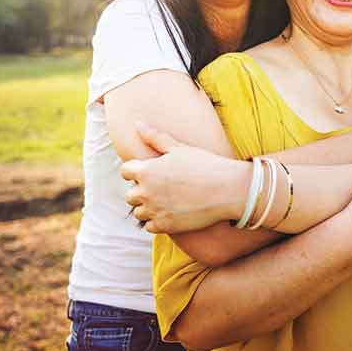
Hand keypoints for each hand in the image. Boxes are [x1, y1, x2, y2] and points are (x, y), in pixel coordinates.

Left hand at [120, 122, 248, 233]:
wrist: (227, 190)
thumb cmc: (204, 164)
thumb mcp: (179, 148)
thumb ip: (155, 137)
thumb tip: (137, 123)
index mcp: (147, 171)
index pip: (125, 172)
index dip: (136, 170)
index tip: (150, 171)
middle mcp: (146, 192)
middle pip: (129, 195)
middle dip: (141, 190)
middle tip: (161, 186)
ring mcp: (155, 211)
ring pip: (139, 212)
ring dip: (147, 207)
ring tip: (166, 200)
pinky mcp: (165, 226)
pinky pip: (150, 226)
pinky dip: (156, 221)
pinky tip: (170, 212)